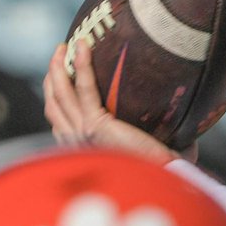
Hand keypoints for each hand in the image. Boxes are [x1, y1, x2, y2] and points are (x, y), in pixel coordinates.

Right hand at [43, 42, 176, 163]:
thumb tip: (172, 126)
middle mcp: (78, 143)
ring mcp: (84, 134)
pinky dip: (82, 65)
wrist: (165, 179)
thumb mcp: (141, 152)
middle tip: (60, 55)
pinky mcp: (96, 126)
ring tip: (65, 47)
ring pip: (61, 94)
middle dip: (52, 77)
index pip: (60, 121)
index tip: (60, 78)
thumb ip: (142, 138)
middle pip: (54, 104)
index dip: (55, 97)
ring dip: (58, 67)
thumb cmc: (161, 170)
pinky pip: (84, 88)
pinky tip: (83, 46)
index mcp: (84, 150)